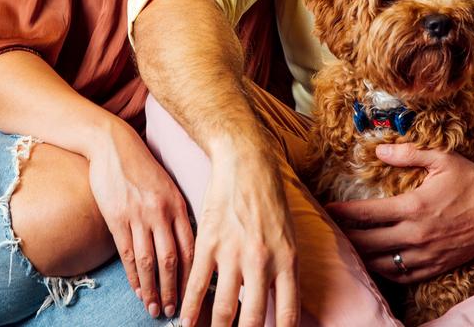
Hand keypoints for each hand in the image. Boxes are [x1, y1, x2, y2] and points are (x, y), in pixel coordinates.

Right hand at [87, 117, 193, 318]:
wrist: (112, 144)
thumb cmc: (142, 166)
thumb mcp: (167, 186)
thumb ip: (175, 212)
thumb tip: (185, 244)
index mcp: (177, 204)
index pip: (191, 247)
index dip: (194, 275)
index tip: (196, 295)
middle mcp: (161, 212)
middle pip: (172, 260)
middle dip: (174, 289)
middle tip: (175, 311)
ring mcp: (138, 216)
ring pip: (149, 262)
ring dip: (153, 290)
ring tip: (155, 309)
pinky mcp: (117, 218)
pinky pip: (128, 254)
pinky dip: (133, 277)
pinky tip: (137, 290)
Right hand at [180, 140, 298, 326]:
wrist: (245, 162)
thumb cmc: (270, 197)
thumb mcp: (287, 234)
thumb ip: (283, 269)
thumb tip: (278, 304)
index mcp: (286, 260)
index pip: (287, 314)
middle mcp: (262, 262)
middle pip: (253, 321)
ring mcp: (233, 253)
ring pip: (224, 310)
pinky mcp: (209, 243)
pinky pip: (197, 285)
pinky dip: (191, 309)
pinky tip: (185, 323)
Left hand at [326, 143, 473, 282]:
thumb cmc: (470, 180)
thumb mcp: (441, 159)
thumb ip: (408, 154)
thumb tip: (380, 150)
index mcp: (414, 207)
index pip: (369, 214)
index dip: (344, 213)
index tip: (328, 209)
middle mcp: (417, 235)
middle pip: (370, 242)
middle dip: (347, 237)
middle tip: (330, 230)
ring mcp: (427, 255)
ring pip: (384, 264)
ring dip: (363, 257)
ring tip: (348, 248)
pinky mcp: (436, 266)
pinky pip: (404, 277)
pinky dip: (385, 272)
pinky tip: (375, 264)